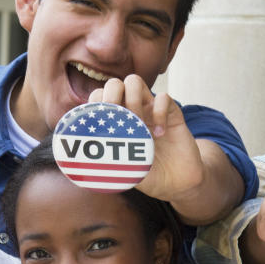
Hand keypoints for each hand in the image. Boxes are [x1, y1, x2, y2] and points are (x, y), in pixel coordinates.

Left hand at [91, 75, 203, 205]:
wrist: (178, 182)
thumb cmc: (149, 175)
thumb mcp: (126, 172)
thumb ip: (110, 163)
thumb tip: (86, 165)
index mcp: (117, 121)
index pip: (99, 97)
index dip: (95, 103)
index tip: (100, 122)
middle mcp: (132, 110)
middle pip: (114, 83)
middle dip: (111, 95)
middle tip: (115, 116)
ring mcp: (150, 109)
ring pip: (135, 82)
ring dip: (132, 99)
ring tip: (138, 123)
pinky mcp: (171, 112)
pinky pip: (163, 98)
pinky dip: (159, 113)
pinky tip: (160, 133)